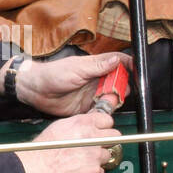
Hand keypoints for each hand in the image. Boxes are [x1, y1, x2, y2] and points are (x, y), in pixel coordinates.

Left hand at [6, 51, 131, 115]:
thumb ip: (98, 66)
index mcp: (96, 66)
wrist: (35, 91)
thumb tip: (117, 59)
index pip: (119, 63)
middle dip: (122, 88)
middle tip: (117, 92)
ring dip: (113, 102)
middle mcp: (97, 80)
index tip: (137, 72)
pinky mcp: (86, 108)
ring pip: (112, 99)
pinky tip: (98, 112)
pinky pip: (100, 112)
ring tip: (105, 102)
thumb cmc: (53, 74)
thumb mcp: (77, 68)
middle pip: (119, 83)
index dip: (129, 67)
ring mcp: (92, 94)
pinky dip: (102, 113)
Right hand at [18, 110, 120, 172]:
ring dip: (98, 159)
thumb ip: (80, 124)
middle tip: (95, 147)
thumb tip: (91, 124)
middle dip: (106, 142)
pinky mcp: (94, 172)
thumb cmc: (43, 149)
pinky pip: (101, 172)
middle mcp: (92, 137)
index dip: (103, 127)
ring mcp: (95, 155)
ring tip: (82, 161)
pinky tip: (79, 171)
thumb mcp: (60, 126)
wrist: (36, 168)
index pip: (108, 120)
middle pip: (114, 136)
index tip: (101, 132)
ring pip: (108, 155)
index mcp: (83, 123)